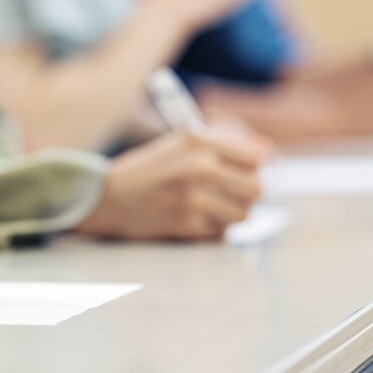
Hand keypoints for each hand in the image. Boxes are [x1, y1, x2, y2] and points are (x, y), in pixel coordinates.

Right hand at [76, 130, 266, 240]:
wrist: (106, 198)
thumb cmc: (146, 170)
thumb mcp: (179, 143)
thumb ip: (222, 142)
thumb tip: (267, 151)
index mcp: (198, 140)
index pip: (256, 157)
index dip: (256, 167)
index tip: (249, 173)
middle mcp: (199, 167)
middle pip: (257, 188)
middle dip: (245, 193)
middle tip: (228, 193)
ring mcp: (193, 198)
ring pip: (244, 213)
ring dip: (230, 213)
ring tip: (209, 207)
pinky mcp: (187, 225)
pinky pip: (221, 232)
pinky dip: (211, 228)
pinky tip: (191, 218)